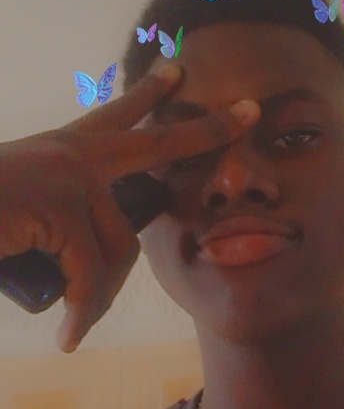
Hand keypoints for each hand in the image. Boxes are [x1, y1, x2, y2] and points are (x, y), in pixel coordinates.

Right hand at [0, 62, 259, 350]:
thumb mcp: (24, 223)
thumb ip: (61, 227)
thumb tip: (92, 266)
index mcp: (60, 151)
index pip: (115, 117)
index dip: (149, 97)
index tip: (178, 73)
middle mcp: (70, 153)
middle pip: (157, 141)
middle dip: (210, 129)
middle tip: (254, 112)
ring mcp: (68, 174)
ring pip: (117, 246)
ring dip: (96, 298)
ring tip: (73, 326)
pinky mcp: (60, 202)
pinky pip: (91, 270)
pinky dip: (80, 311)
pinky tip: (67, 335)